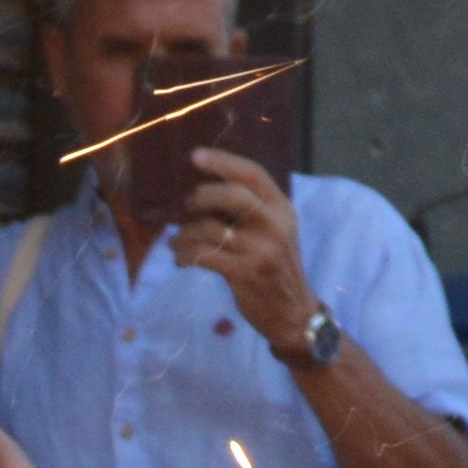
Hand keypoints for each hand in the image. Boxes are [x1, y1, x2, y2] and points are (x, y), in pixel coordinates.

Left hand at [161, 154, 319, 349]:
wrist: (292, 312)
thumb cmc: (276, 267)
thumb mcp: (275, 232)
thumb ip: (251, 211)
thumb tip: (205, 189)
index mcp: (283, 209)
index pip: (253, 175)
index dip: (223, 162)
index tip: (195, 155)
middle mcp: (275, 225)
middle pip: (232, 195)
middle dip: (201, 196)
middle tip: (186, 205)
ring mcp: (261, 250)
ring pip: (211, 228)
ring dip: (184, 234)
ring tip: (175, 242)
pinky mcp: (245, 273)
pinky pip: (204, 255)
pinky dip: (185, 255)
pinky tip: (182, 259)